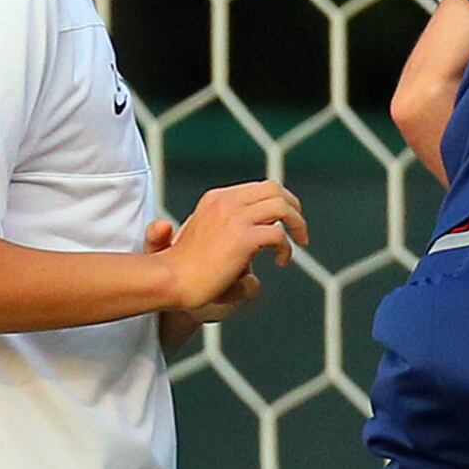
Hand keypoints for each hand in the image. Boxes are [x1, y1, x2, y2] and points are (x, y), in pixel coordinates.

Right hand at [155, 182, 306, 323]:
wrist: (169, 280)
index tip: (285, 221)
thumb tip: (254, 231)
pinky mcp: (243, 240)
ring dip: (297, 224)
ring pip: (282, 207)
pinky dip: (286, 248)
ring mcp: (234, 218)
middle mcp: (226, 202)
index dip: (279, 202)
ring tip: (299, 243)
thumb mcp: (203, 234)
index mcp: (216, 198)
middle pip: (274, 189)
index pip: (259, 188)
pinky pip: (279, 235)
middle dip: (293, 207)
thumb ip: (225, 226)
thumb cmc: (183, 266)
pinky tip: (280, 261)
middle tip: (300, 229)